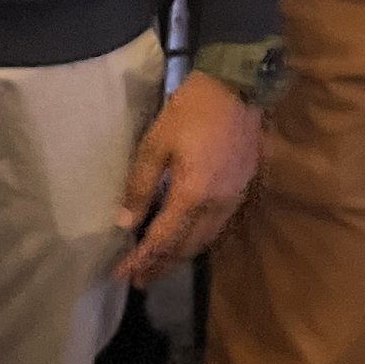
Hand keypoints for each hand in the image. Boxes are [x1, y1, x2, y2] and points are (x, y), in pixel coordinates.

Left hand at [116, 70, 260, 280]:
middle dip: (162, 265)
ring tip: (159, 264)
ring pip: (206, 239)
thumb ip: (140, 186)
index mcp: (193, 194)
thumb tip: (125, 222)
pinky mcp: (243, 188)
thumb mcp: (156, 143)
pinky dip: (198, 237)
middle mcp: (217, 205)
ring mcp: (234, 198)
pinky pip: (217, 225)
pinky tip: (185, 236)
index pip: (163, 239)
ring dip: (181, 255)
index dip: (142, 260)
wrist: (238, 85)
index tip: (121, 274)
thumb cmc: (191, 110)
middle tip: (139, 278)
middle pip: (188, 247)